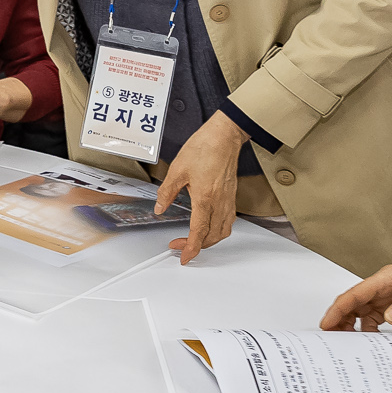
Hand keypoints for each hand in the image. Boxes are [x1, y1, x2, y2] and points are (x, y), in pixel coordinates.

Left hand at [153, 111, 242, 264]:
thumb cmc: (204, 148)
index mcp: (205, 198)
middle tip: (180, 246)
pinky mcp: (231, 195)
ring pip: (223, 230)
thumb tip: (160, 207)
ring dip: (209, 240)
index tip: (183, 256)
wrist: (225, 136)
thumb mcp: (177, 169)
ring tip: (195, 240)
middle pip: (212, 236)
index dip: (190, 247)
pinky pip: (229, 220)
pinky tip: (210, 226)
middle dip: (197, 246)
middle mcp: (219, 202)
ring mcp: (228, 199)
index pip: (199, 231)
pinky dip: (219, 229)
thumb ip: (167, 192)